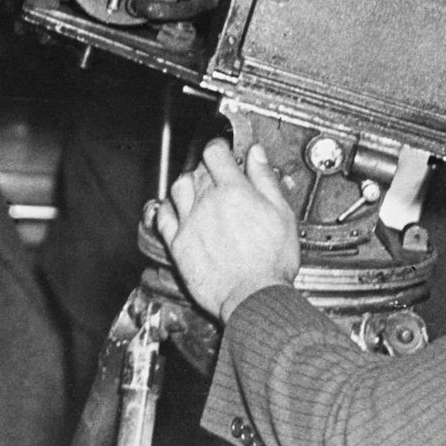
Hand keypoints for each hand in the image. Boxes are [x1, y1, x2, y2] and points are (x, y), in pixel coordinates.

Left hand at [153, 140, 299, 320]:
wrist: (254, 297)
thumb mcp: (282, 214)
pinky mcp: (178, 244)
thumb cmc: (272, 261)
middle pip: (197, 170)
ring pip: (177, 188)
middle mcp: (206, 202)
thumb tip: (256, 154)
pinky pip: (163, 216)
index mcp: (233, 190)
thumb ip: (265, 180)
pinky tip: (174, 209)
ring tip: (197, 191)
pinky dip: (166, 208)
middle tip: (217, 176)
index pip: (215, 153)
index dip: (219, 148)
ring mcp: (189, 222)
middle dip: (206, 168)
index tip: (223, 151)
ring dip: (186, 184)